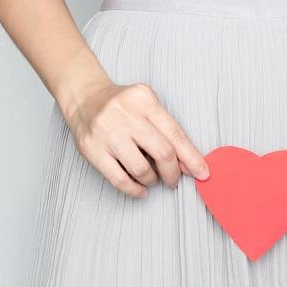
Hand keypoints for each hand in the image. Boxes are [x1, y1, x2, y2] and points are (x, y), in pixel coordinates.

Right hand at [60, 81, 209, 197]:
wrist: (83, 97)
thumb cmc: (121, 106)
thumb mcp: (146, 106)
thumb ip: (166, 131)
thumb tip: (186, 164)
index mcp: (144, 100)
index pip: (175, 134)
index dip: (192, 157)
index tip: (202, 172)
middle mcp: (125, 114)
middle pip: (162, 152)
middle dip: (173, 172)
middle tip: (173, 179)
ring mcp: (107, 132)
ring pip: (141, 168)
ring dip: (152, 180)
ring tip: (151, 178)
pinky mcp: (91, 149)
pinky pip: (119, 178)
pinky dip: (134, 189)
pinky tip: (140, 189)